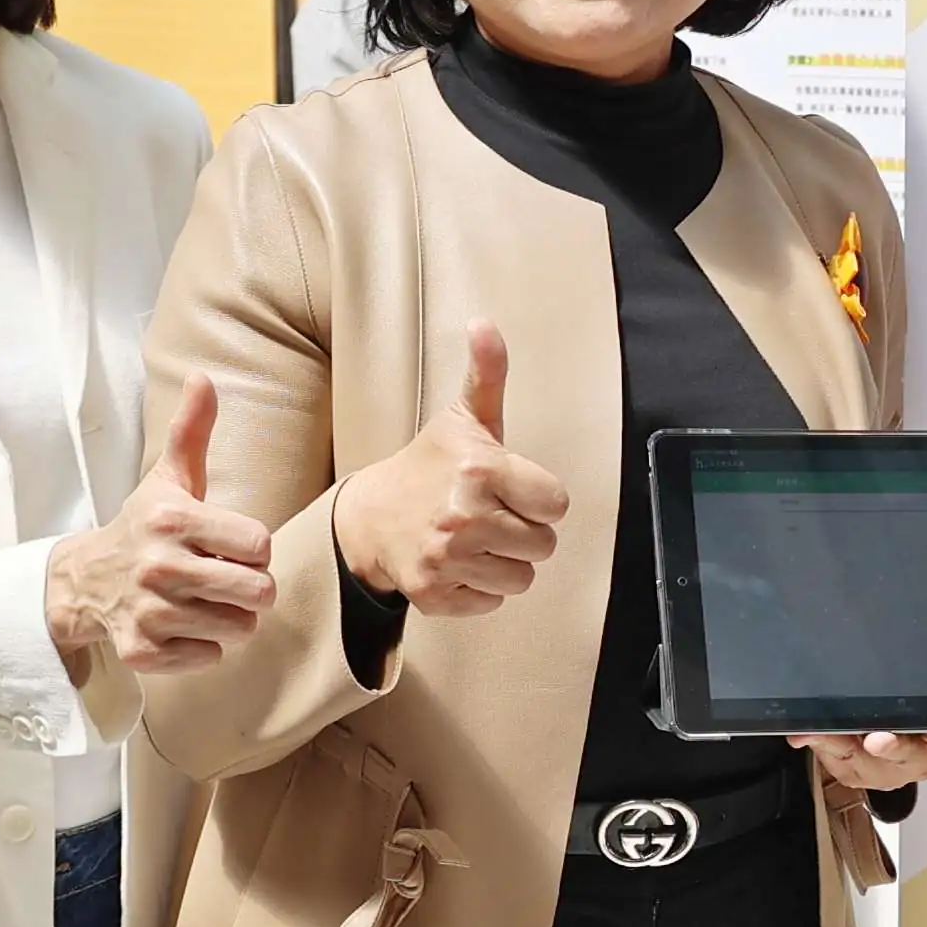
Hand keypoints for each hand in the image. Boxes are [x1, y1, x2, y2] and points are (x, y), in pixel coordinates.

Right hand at [54, 375, 276, 677]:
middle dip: (252, 588)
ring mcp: (148, 612)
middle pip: (257, 591)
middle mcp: (158, 566)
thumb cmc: (144, 527)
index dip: (254, 549)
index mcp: (172, 520)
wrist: (86, 580)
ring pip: (238, 629)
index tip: (233, 547)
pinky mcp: (141, 651)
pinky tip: (183, 626)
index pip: (260, 544)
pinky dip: (204, 647)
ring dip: (231, 619)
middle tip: (228, 580)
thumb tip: (202, 376)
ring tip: (206, 602)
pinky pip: (209, 658)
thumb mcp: (168, 478)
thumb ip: (191, 430)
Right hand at [335, 322, 568, 615]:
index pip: (556, 504)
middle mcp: (464, 515)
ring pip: (522, 578)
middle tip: (489, 515)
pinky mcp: (435, 594)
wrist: (370, 516)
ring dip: (504, 563)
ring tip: (475, 539)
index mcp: (481, 470)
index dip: (537, 498)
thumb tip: (484, 324)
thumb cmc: (430, 466)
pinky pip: (493, 602)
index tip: (510, 489)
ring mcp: (447, 558)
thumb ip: (488, 373)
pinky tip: (457, 563)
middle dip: (522, 531)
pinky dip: (479, 588)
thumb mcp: (463, 418)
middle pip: (544, 545)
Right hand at [810, 727, 926, 792]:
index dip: (832, 741)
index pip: (842, 751)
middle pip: (889, 754)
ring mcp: (926, 754)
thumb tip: (798, 733)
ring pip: (925, 749)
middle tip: (877, 739)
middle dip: (885, 747)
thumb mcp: (836, 745)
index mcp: (861, 765)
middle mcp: (896, 764)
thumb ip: (821, 737)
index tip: (821, 730)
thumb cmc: (864, 742)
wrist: (894, 747)